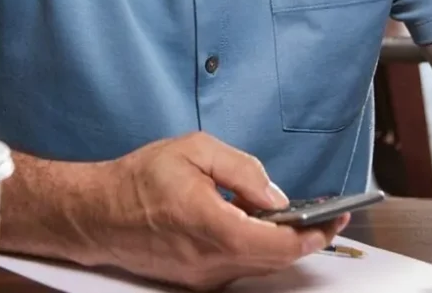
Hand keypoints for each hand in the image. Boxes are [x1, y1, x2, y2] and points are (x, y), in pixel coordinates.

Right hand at [91, 131, 346, 290]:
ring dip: (277, 242)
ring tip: (284, 215)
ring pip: (258, 264)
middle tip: (322, 216)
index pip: (282, 244)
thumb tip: (276, 195)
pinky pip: (237, 266)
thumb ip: (243, 170)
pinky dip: (252, 247)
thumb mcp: (194, 151)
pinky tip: (250, 225)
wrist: (95, 214)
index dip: (315, 232)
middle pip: (277, 259)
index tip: (335, 218)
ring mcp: (204, 277)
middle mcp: (212, 262)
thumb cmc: (138, 180)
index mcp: (215, 227)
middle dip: (304, 237)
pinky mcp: (195, 281)